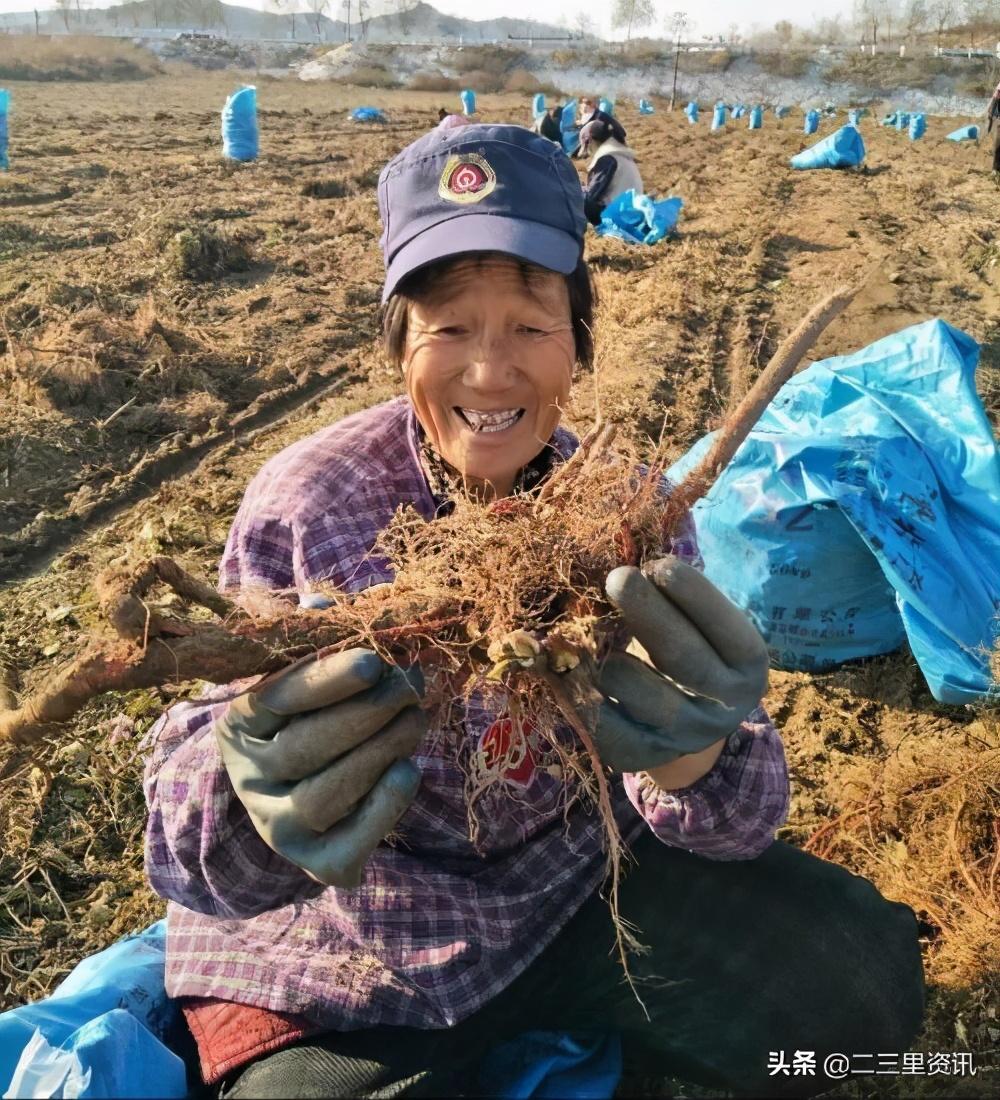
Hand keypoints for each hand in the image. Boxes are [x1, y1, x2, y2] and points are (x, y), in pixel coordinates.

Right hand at [214, 649, 425, 887]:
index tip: (374, 659)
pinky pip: (347, 844)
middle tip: (411, 686)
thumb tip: (323, 605)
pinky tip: (408, 770)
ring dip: (380, 752)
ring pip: (325, 795)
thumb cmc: (313, 719)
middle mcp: (249, 780)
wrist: (304, 796)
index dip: (327, 679)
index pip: (276, 699)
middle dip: (367, 713)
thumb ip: (315, 641)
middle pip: (304, 749)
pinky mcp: (315, 862)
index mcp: (240, 726)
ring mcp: (277, 827)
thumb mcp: (306, 678)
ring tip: (416, 718)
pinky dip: (383, 807)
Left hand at [590, 557, 768, 772]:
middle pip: (680, 656)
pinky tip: (563, 667)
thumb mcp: (704, 623)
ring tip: (583, 628)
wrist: (689, 721)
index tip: (657, 565)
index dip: (693, 594)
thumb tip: (636, 562)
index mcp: (748, 663)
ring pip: (631, 688)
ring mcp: (685, 735)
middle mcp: (724, 704)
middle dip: (645, 611)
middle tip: (617, 578)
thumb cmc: (692, 646)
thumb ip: (682, 598)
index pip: (725, 627)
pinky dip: (575, 692)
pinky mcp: (644, 756)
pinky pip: (601, 725)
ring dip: (601, 653)